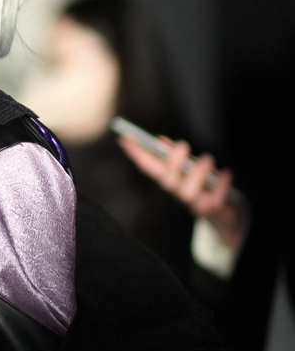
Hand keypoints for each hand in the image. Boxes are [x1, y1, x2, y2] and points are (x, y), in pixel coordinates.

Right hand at [117, 134, 244, 248]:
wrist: (222, 210)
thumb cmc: (202, 183)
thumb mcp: (189, 166)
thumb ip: (175, 154)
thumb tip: (159, 140)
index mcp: (170, 180)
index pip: (149, 167)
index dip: (137, 155)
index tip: (125, 140)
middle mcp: (178, 193)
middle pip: (167, 183)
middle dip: (173, 164)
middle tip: (182, 145)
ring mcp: (193, 203)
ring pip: (188, 194)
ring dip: (197, 174)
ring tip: (208, 158)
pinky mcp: (211, 209)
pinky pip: (215, 200)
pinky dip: (221, 186)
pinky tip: (226, 174)